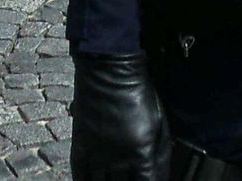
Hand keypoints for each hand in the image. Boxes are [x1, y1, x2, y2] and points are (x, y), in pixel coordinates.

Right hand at [69, 53, 166, 179]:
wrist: (108, 70)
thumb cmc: (138, 92)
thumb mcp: (160, 122)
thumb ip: (160, 154)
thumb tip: (160, 176)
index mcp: (142, 153)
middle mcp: (118, 159)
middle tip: (130, 178)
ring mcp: (97, 153)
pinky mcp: (80, 145)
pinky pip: (80, 175)